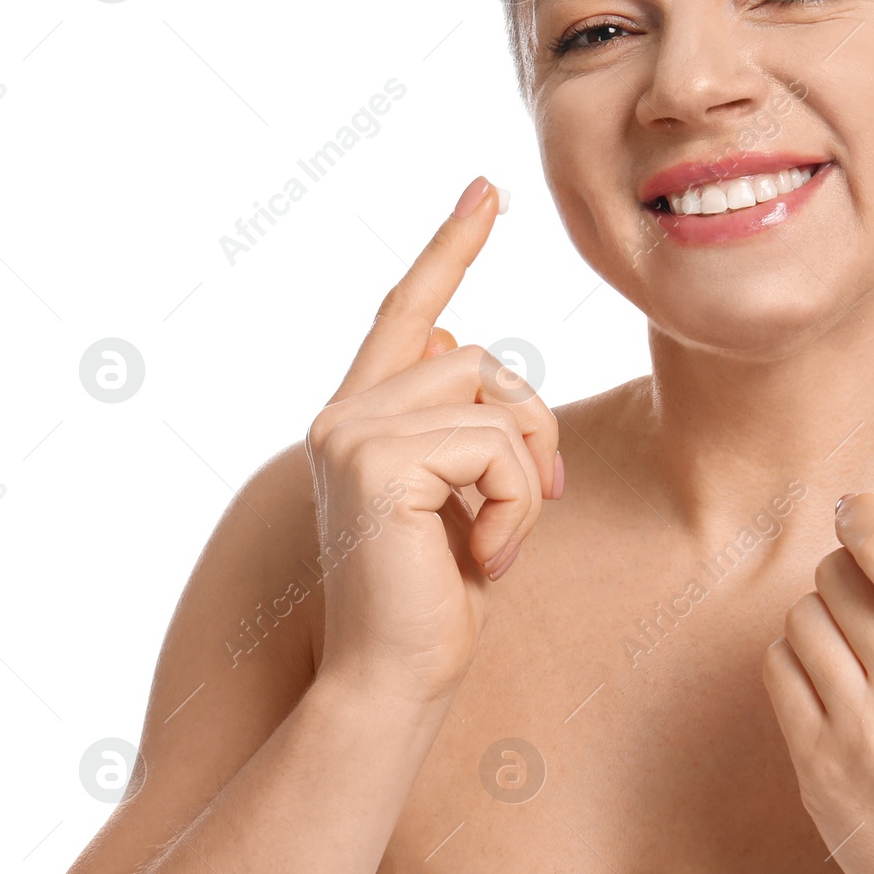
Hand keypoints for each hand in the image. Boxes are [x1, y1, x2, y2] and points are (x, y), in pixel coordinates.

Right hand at [305, 175, 561, 716]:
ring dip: (523, 477)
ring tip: (493, 543)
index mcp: (364, 415)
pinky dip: (514, 506)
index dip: (451, 246)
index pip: (409, 310)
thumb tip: (464, 337)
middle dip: (528, 430)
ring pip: (495, 400)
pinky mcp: (376, 459)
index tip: (487, 189)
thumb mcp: (460, 496)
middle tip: (526, 508)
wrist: (392, 684)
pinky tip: (483, 558)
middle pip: (482, 360)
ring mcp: (352, 431)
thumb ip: (457, 419)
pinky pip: (496, 446)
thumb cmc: (435, 599)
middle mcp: (344, 412)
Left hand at [763, 460, 873, 873]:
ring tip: (851, 626)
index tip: (860, 506)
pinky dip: (796, 658)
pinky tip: (829, 669)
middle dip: (847, 567)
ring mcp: (863, 738)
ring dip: (821, 611)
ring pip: (803, 617)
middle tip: (864, 577)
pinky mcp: (818, 772)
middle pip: (839, 578)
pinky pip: (777, 670)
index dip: (864, 514)